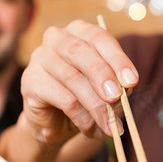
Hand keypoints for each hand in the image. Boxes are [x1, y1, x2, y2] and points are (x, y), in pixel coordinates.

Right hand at [21, 19, 138, 144]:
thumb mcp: (107, 89)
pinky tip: (90, 130)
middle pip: (82, 53)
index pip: (100, 38)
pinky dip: (81, 117)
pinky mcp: (30, 81)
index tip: (132, 81)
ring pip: (72, 78)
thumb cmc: (85, 99)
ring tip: (109, 126)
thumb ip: (116, 85)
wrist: (55, 124)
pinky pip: (62, 99)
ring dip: (95, 105)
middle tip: (116, 98)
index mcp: (79, 31)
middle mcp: (56, 38)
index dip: (117, 59)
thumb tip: (124, 89)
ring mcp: (39, 58)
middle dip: (103, 76)